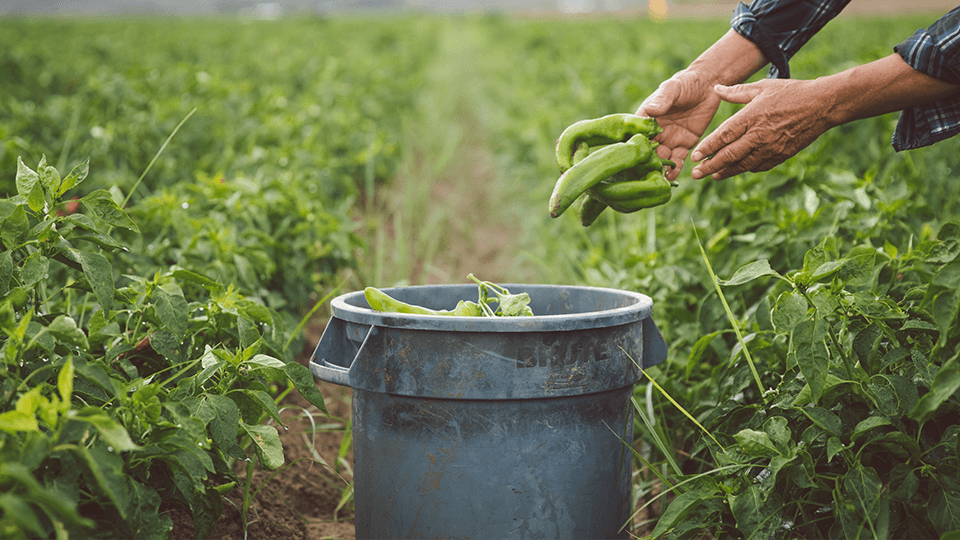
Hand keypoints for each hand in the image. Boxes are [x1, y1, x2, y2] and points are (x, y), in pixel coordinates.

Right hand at [637, 70, 722, 181]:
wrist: (710, 85)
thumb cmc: (686, 82)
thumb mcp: (672, 88)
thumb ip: (662, 100)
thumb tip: (651, 110)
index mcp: (647, 117)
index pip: (636, 135)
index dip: (632, 147)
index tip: (630, 159)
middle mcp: (656, 131)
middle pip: (647, 151)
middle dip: (645, 164)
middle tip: (643, 177)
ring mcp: (670, 139)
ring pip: (662, 158)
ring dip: (659, 170)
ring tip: (656, 181)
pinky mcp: (685, 144)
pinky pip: (678, 159)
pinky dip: (675, 169)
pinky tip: (671, 179)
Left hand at [690, 78, 833, 179]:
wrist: (822, 105)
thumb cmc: (791, 92)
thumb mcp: (762, 87)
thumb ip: (736, 91)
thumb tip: (716, 89)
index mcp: (751, 117)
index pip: (723, 136)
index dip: (707, 147)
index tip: (694, 156)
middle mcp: (759, 135)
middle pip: (729, 155)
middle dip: (710, 166)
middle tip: (695, 174)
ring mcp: (770, 148)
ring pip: (742, 164)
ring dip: (725, 171)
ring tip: (713, 175)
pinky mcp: (781, 155)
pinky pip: (758, 166)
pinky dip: (745, 169)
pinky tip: (736, 170)